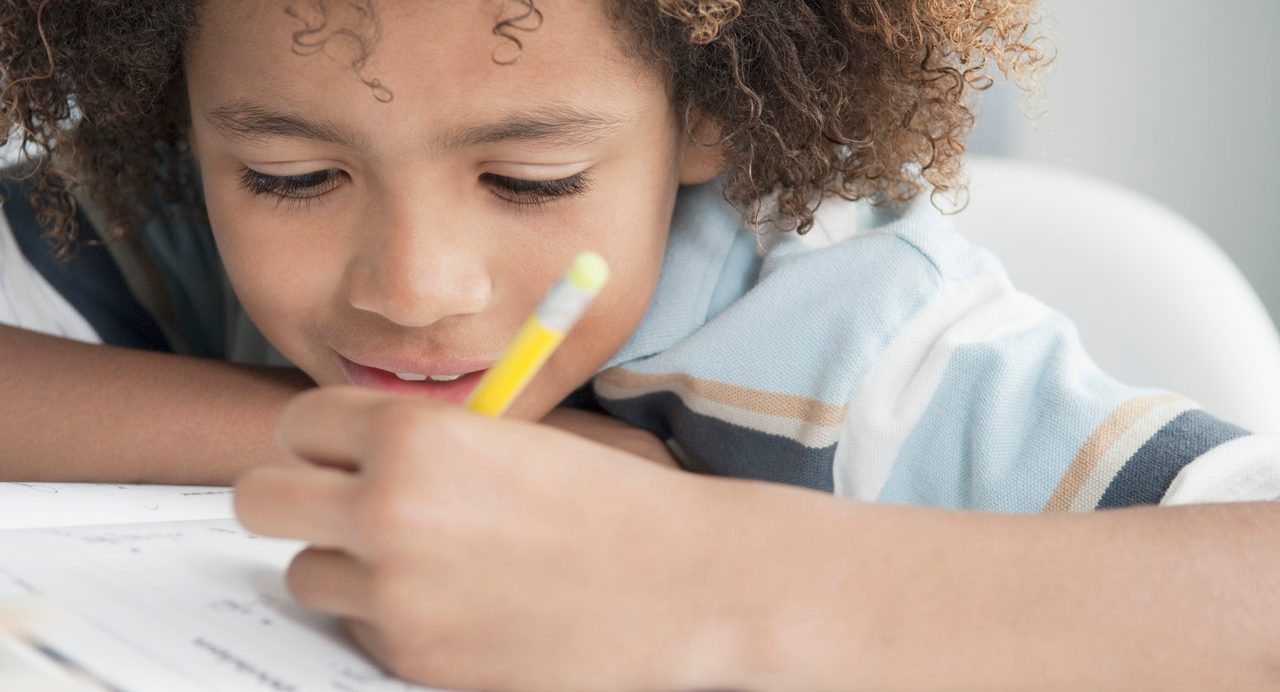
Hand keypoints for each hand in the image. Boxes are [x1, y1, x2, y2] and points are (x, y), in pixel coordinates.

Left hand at [233, 386, 750, 690]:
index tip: (342, 453)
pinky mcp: (412, 657)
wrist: (680, 583)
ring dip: (344, 564)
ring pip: (303, 572)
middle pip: (259, 499)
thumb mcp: (511, 439)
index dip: (322, 439)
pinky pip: (358, 630)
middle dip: (293, 497)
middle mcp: (387, 510)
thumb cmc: (611, 501)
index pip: (298, 423)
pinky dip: (388, 618)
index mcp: (414, 435)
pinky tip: (452, 603)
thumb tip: (351, 454)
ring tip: (412, 559)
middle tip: (336, 504)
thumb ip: (423, 442)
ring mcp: (394, 592)